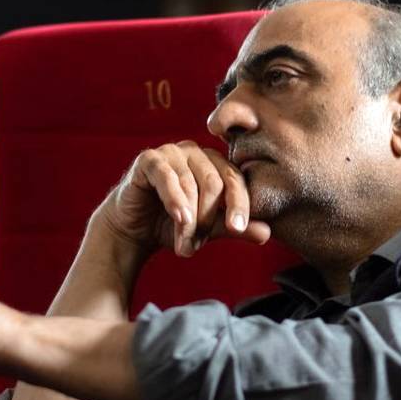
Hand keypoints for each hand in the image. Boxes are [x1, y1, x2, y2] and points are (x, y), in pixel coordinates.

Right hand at [96, 140, 270, 257]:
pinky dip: (175, 201)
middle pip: (213, 184)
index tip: (237, 229)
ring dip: (188, 222)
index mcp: (216, 164)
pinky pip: (167, 177)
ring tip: (183, 246)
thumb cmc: (173, 225)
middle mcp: (196, 153)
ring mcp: (172, 152)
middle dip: (207, 220)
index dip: (239, 204)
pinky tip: (180, 220)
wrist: (133, 229)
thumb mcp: (208, 230)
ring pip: (190, 186)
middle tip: (196, 247)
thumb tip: (267, 233)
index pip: (235, 180)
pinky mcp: (149, 159)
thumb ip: (234, 228)